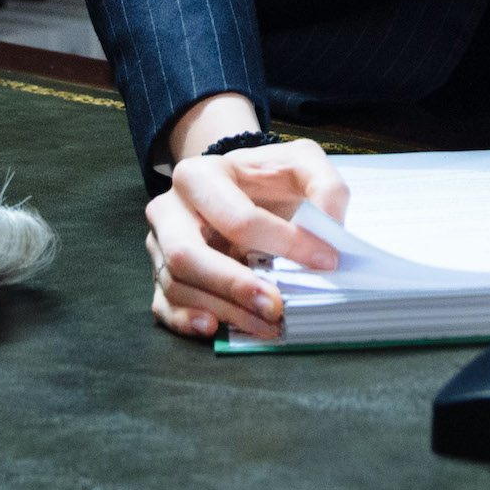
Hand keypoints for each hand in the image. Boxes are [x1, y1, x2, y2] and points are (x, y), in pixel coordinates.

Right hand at [144, 137, 349, 341]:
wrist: (241, 185)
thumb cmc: (267, 177)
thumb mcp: (301, 162)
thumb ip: (324, 186)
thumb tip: (329, 229)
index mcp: (199, 175)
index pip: (236, 218)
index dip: (283, 243)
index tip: (324, 261)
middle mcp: (169, 209)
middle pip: (186, 255)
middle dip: (235, 285)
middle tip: (276, 306)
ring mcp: (160, 244)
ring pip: (177, 284)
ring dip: (224, 310)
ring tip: (266, 322)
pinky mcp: (160, 274)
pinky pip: (163, 305)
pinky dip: (185, 320)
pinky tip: (214, 327)